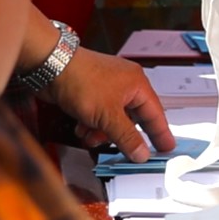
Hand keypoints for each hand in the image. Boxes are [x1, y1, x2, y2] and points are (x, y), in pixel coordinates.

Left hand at [47, 47, 175, 157]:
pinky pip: (98, 115)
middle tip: (124, 152)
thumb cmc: (82, 80)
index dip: (161, 133)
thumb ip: (127, 138)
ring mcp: (107, 87)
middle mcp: (125, 84)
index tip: (167, 148)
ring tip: (91, 136)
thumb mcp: (108, 116)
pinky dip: (91, 125)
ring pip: (113, 119)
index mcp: (137, 84)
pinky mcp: (91, 92)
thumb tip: (143, 154)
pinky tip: (81, 128)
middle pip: (132, 119)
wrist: (50, 65)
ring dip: (102, 132)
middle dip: (121, 135)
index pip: (155, 113)